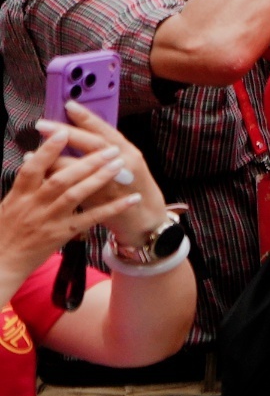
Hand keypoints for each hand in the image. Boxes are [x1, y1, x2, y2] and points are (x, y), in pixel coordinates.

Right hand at [0, 115, 154, 291]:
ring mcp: (48, 219)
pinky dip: (111, 208)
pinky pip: (90, 219)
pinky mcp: (61, 234)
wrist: (1, 263)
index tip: (63, 132)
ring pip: (75, 195)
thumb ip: (25, 185)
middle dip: (85, 161)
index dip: (47, 150)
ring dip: (99, 177)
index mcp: (19, 195)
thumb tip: (34, 159)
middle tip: (108, 148)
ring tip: (118, 163)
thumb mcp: (8, 205)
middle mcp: (34, 205)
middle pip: (61, 178)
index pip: (32, 168)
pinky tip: (130, 198)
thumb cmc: (5, 231)